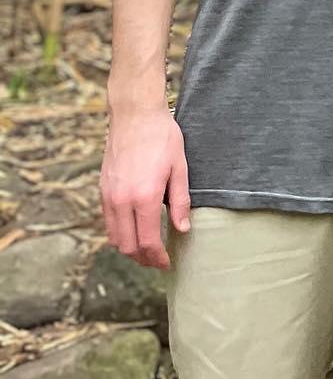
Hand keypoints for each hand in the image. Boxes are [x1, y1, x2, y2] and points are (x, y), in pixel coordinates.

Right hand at [100, 105, 190, 268]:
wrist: (135, 115)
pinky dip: (119, 233)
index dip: (158, 257)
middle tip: (158, 261)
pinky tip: (134, 231)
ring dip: (129, 249)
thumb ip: (180, 201)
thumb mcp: (180, 168)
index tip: (167, 263)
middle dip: (143, 259)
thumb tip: (182, 229)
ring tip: (147, 250)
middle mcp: (122, 200)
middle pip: (128, 245)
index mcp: (144, 197)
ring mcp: (109, 196)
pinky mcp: (103, 190)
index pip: (147, 241)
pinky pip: (108, 222)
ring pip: (114, 237)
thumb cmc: (162, 138)